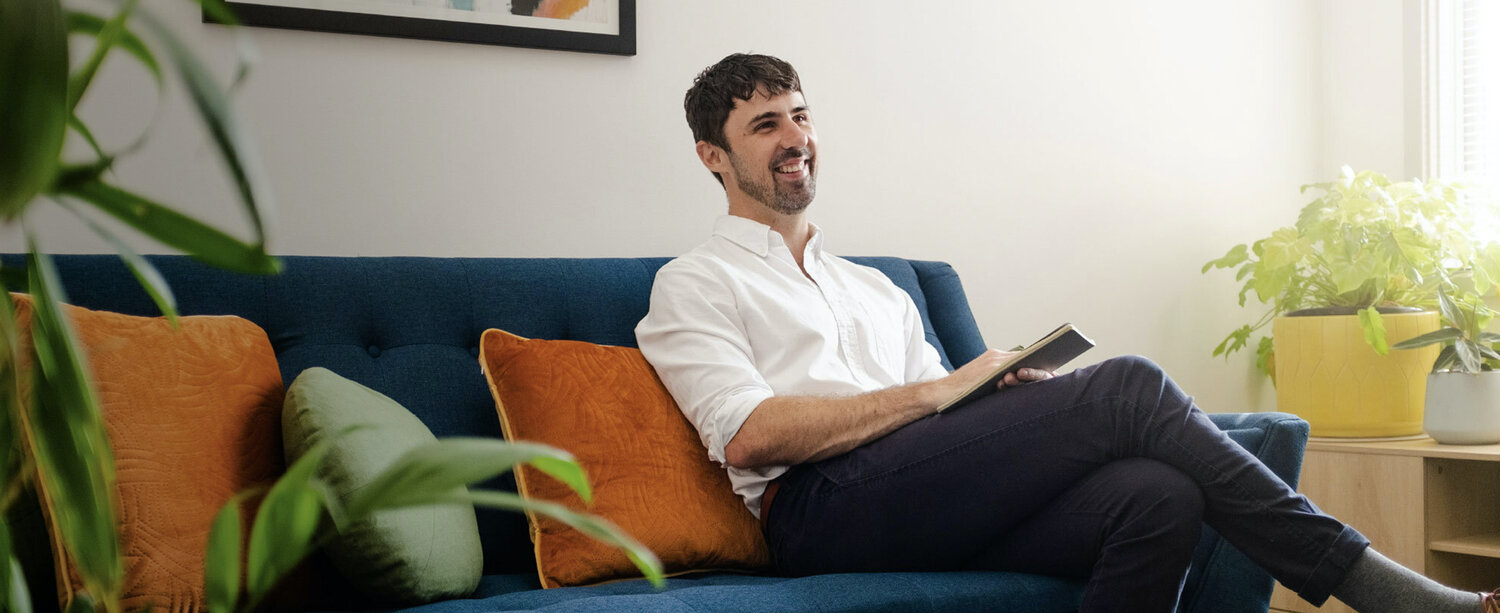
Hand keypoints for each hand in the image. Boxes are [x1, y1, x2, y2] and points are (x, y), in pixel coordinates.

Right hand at [931, 349, 1054, 405]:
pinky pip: (1012, 369)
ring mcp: (992, 362)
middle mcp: (995, 356)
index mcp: (994, 359)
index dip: (1036, 365)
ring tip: (1050, 377)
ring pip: (1020, 363)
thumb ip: (1000, 382)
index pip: (1020, 359)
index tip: (1051, 373)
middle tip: (1055, 376)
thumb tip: (1021, 389)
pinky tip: (1036, 380)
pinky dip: (1026, 373)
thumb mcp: (984, 385)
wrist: (939, 394)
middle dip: (1040, 367)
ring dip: (1035, 370)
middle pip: (1024, 359)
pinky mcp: (989, 369)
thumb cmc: (961, 394)